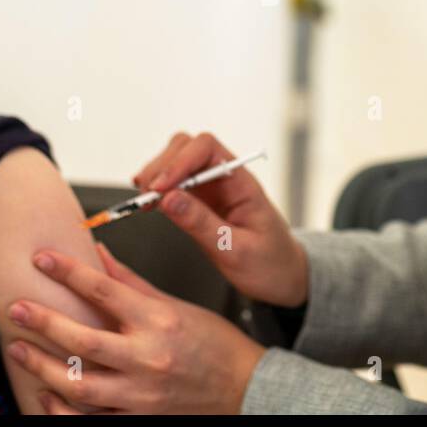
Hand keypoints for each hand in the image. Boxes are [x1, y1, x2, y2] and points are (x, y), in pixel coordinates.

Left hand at [5, 243, 266, 413]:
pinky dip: (63, 410)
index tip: (42, 259)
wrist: (245, 390)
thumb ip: (130, 282)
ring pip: (80, 385)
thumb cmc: (214, 345)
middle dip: (44, 323)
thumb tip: (97, 253)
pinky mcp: (138, 420)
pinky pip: (91, 419)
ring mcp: (141, 395)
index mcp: (158, 322)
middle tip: (16, 309)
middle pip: (84, 340)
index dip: (68, 272)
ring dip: (43, 367)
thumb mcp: (174, 305)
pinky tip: (46, 394)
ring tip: (20, 349)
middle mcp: (148, 359)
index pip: (104, 290)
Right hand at [134, 132, 307, 306]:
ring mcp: (212, 188)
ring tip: (144, 202)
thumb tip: (169, 199)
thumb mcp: (236, 251)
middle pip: (187, 147)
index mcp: (242, 183)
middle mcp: (225, 178)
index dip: (179, 162)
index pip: (207, 149)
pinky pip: (174, 183)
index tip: (160, 188)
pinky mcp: (200, 201)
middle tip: (146, 197)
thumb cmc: (269, 264)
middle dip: (162, 167)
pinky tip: (149, 203)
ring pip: (176, 160)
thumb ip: (202, 224)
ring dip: (156, 175)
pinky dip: (157, 188)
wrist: (283, 278)